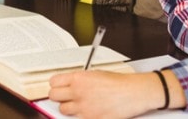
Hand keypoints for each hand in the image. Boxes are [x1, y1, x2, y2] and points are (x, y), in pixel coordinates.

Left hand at [49, 70, 180, 118]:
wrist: (133, 93)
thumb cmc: (119, 83)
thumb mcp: (95, 74)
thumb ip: (79, 80)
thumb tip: (69, 84)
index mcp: (79, 78)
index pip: (53, 81)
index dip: (56, 84)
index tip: (58, 86)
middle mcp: (78, 92)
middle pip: (53, 95)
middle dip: (58, 96)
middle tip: (64, 96)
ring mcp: (83, 107)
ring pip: (62, 109)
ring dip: (68, 107)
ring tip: (78, 104)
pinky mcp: (90, 118)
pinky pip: (77, 118)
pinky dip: (81, 116)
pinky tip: (89, 111)